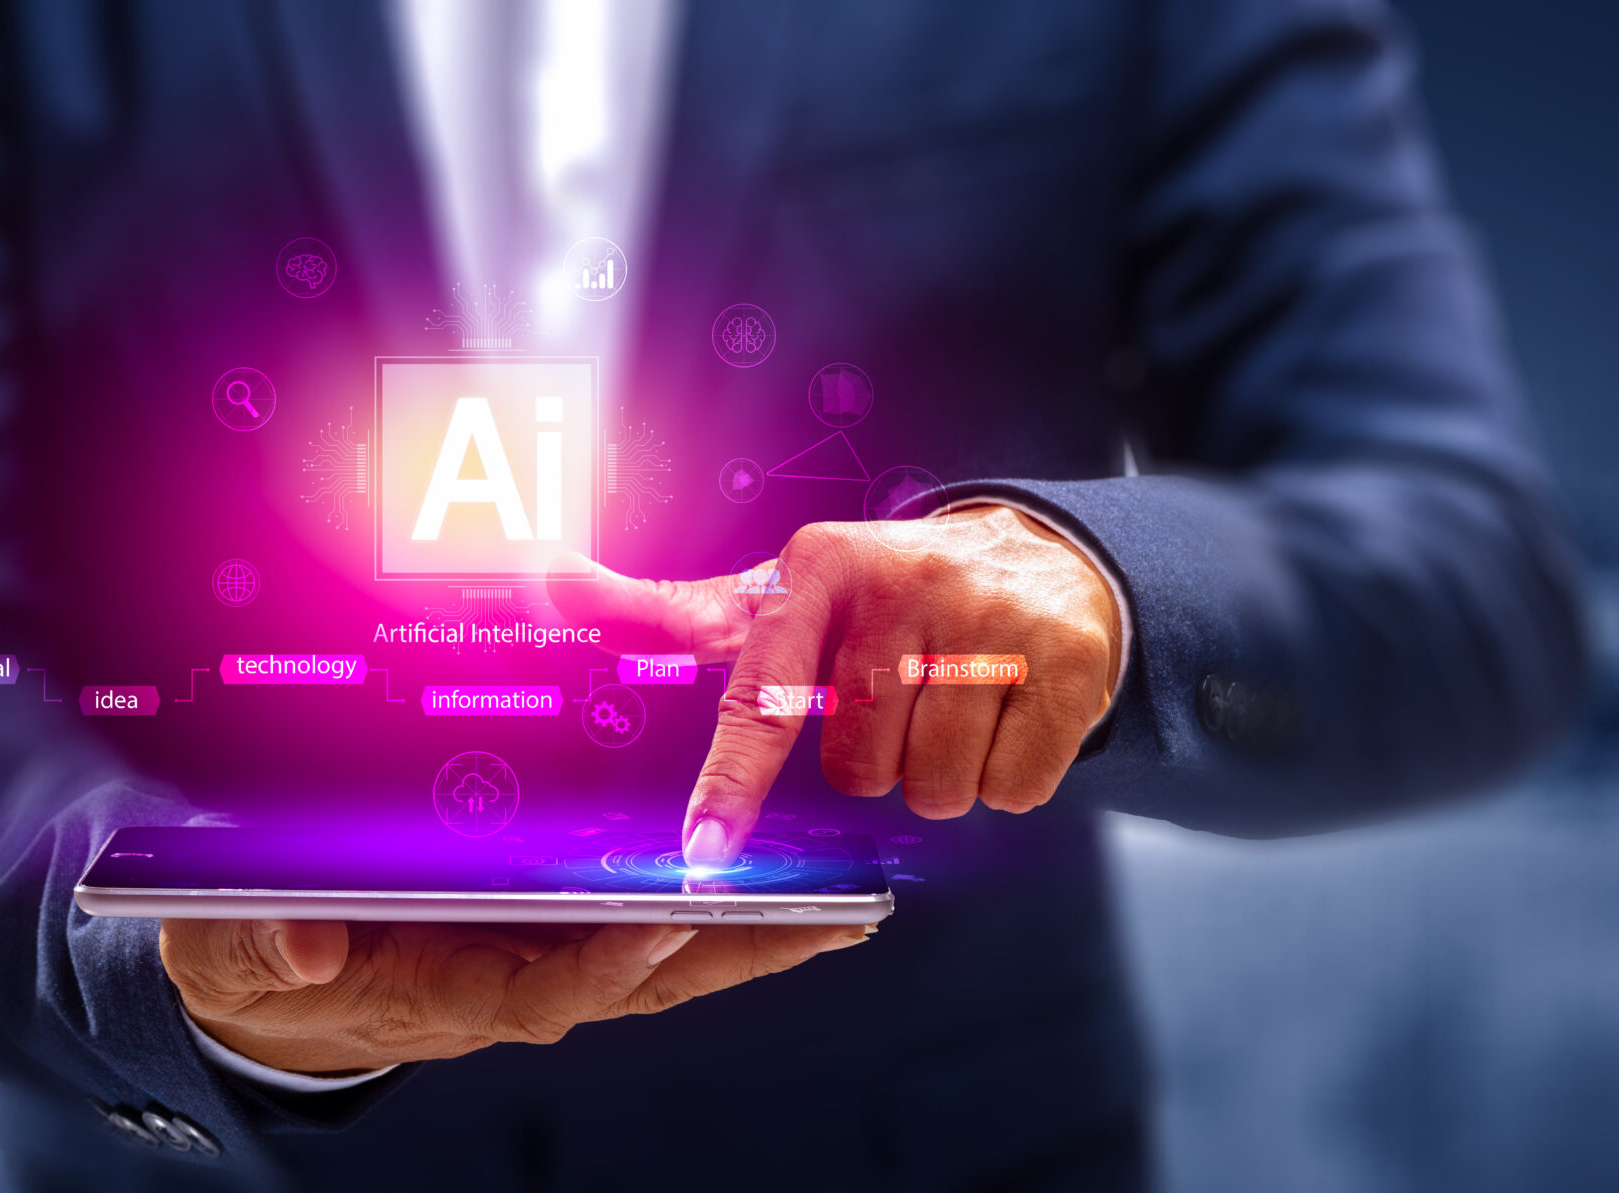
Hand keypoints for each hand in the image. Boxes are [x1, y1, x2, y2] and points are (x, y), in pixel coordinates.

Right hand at [161, 917, 867, 1074]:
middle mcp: (515, 980)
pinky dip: (712, 908)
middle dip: (736, 949)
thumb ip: (254, 944)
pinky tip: (776, 881)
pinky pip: (643, 921)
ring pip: (663, 952)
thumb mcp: (229, 952)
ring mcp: (541, 957)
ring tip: (843, 898)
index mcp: (447, 993)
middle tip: (831, 914)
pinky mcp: (548, 928)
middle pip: (644, 976)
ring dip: (751, 931)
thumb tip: (296, 946)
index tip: (663, 922)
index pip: (545, 988)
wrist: (273, 987)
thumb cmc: (259, 961)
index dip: (607, 962)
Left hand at [548, 505, 1121, 865]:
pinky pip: (1012, 790)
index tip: (703, 851)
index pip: (763, 696)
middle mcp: (904, 583)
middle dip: (872, 763)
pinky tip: (1004, 720)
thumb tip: (549, 577)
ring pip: (936, 787)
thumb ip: (670, 608)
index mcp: (820, 567)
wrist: (1039, 559)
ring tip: (948, 712)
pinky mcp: (1069, 661)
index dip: (730, 782)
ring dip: (939, 777)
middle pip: (857, 767)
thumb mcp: (782, 593)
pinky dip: (1006, 781)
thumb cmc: (882, 596)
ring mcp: (993, 619)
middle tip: (893, 711)